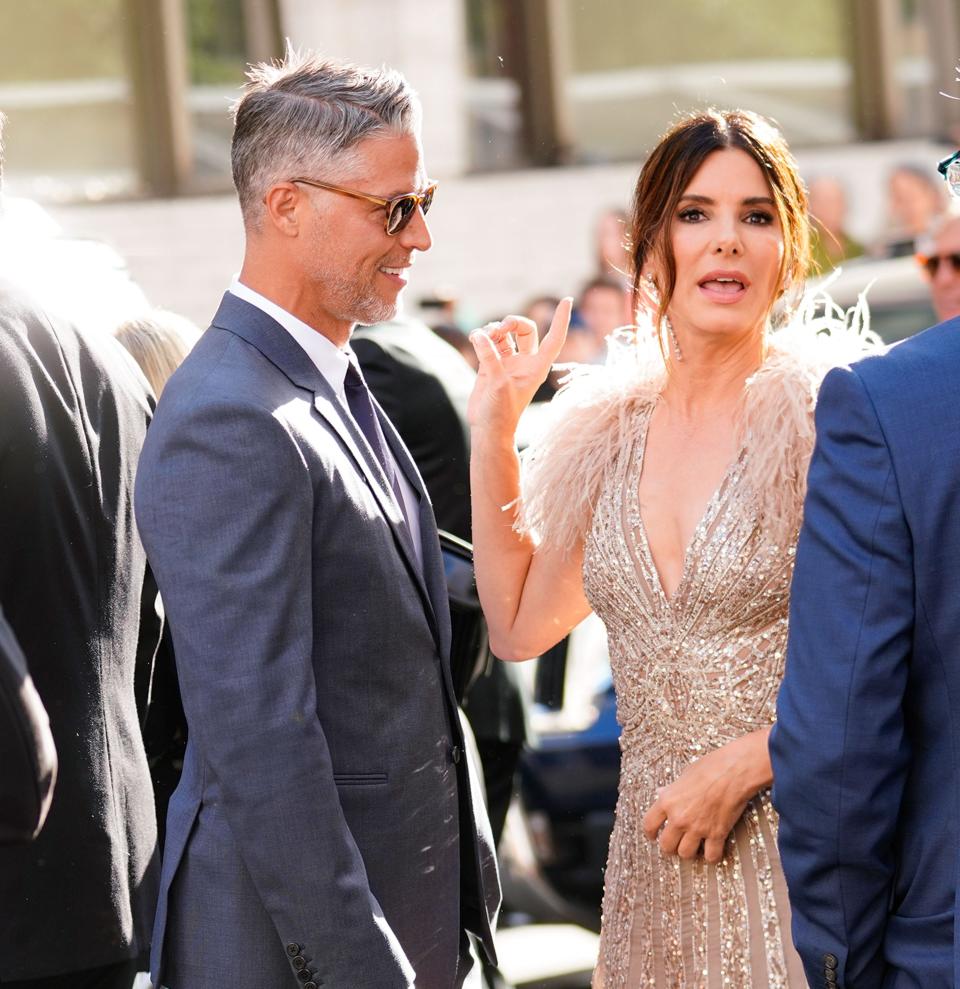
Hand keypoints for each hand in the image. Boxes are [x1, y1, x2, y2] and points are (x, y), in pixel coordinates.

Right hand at [467, 298, 571, 433]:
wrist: (487, 429)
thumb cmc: (501, 413)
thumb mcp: (498, 384)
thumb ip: (489, 357)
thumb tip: (479, 335)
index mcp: (536, 367)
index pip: (554, 338)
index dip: (560, 319)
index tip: (567, 299)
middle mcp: (524, 362)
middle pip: (525, 329)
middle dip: (512, 322)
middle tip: (499, 329)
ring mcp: (506, 362)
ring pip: (503, 334)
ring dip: (492, 330)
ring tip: (481, 338)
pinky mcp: (489, 365)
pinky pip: (487, 342)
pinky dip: (481, 337)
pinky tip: (474, 338)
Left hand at [641, 729, 771, 863]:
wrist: (733, 771)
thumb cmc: (709, 767)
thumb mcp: (683, 775)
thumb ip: (671, 790)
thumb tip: (661, 794)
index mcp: (667, 801)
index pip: (649, 825)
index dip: (650, 833)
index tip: (653, 836)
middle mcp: (679, 818)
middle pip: (666, 845)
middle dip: (670, 846)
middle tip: (675, 843)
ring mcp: (698, 828)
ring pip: (685, 854)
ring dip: (689, 852)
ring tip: (693, 846)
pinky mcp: (717, 834)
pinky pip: (711, 856)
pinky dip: (711, 856)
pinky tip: (712, 849)